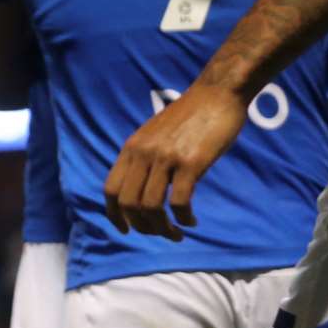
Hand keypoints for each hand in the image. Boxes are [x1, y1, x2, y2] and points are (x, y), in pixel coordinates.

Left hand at [103, 83, 247, 241]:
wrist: (216, 93)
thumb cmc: (190, 115)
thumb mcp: (155, 134)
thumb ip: (145, 156)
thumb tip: (141, 188)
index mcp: (132, 147)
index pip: (111, 189)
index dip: (115, 215)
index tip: (126, 230)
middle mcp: (143, 153)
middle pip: (129, 204)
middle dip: (143, 227)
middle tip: (161, 233)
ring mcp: (165, 157)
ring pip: (151, 207)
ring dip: (163, 229)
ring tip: (177, 233)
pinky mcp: (190, 162)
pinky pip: (179, 202)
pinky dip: (183, 218)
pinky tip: (192, 221)